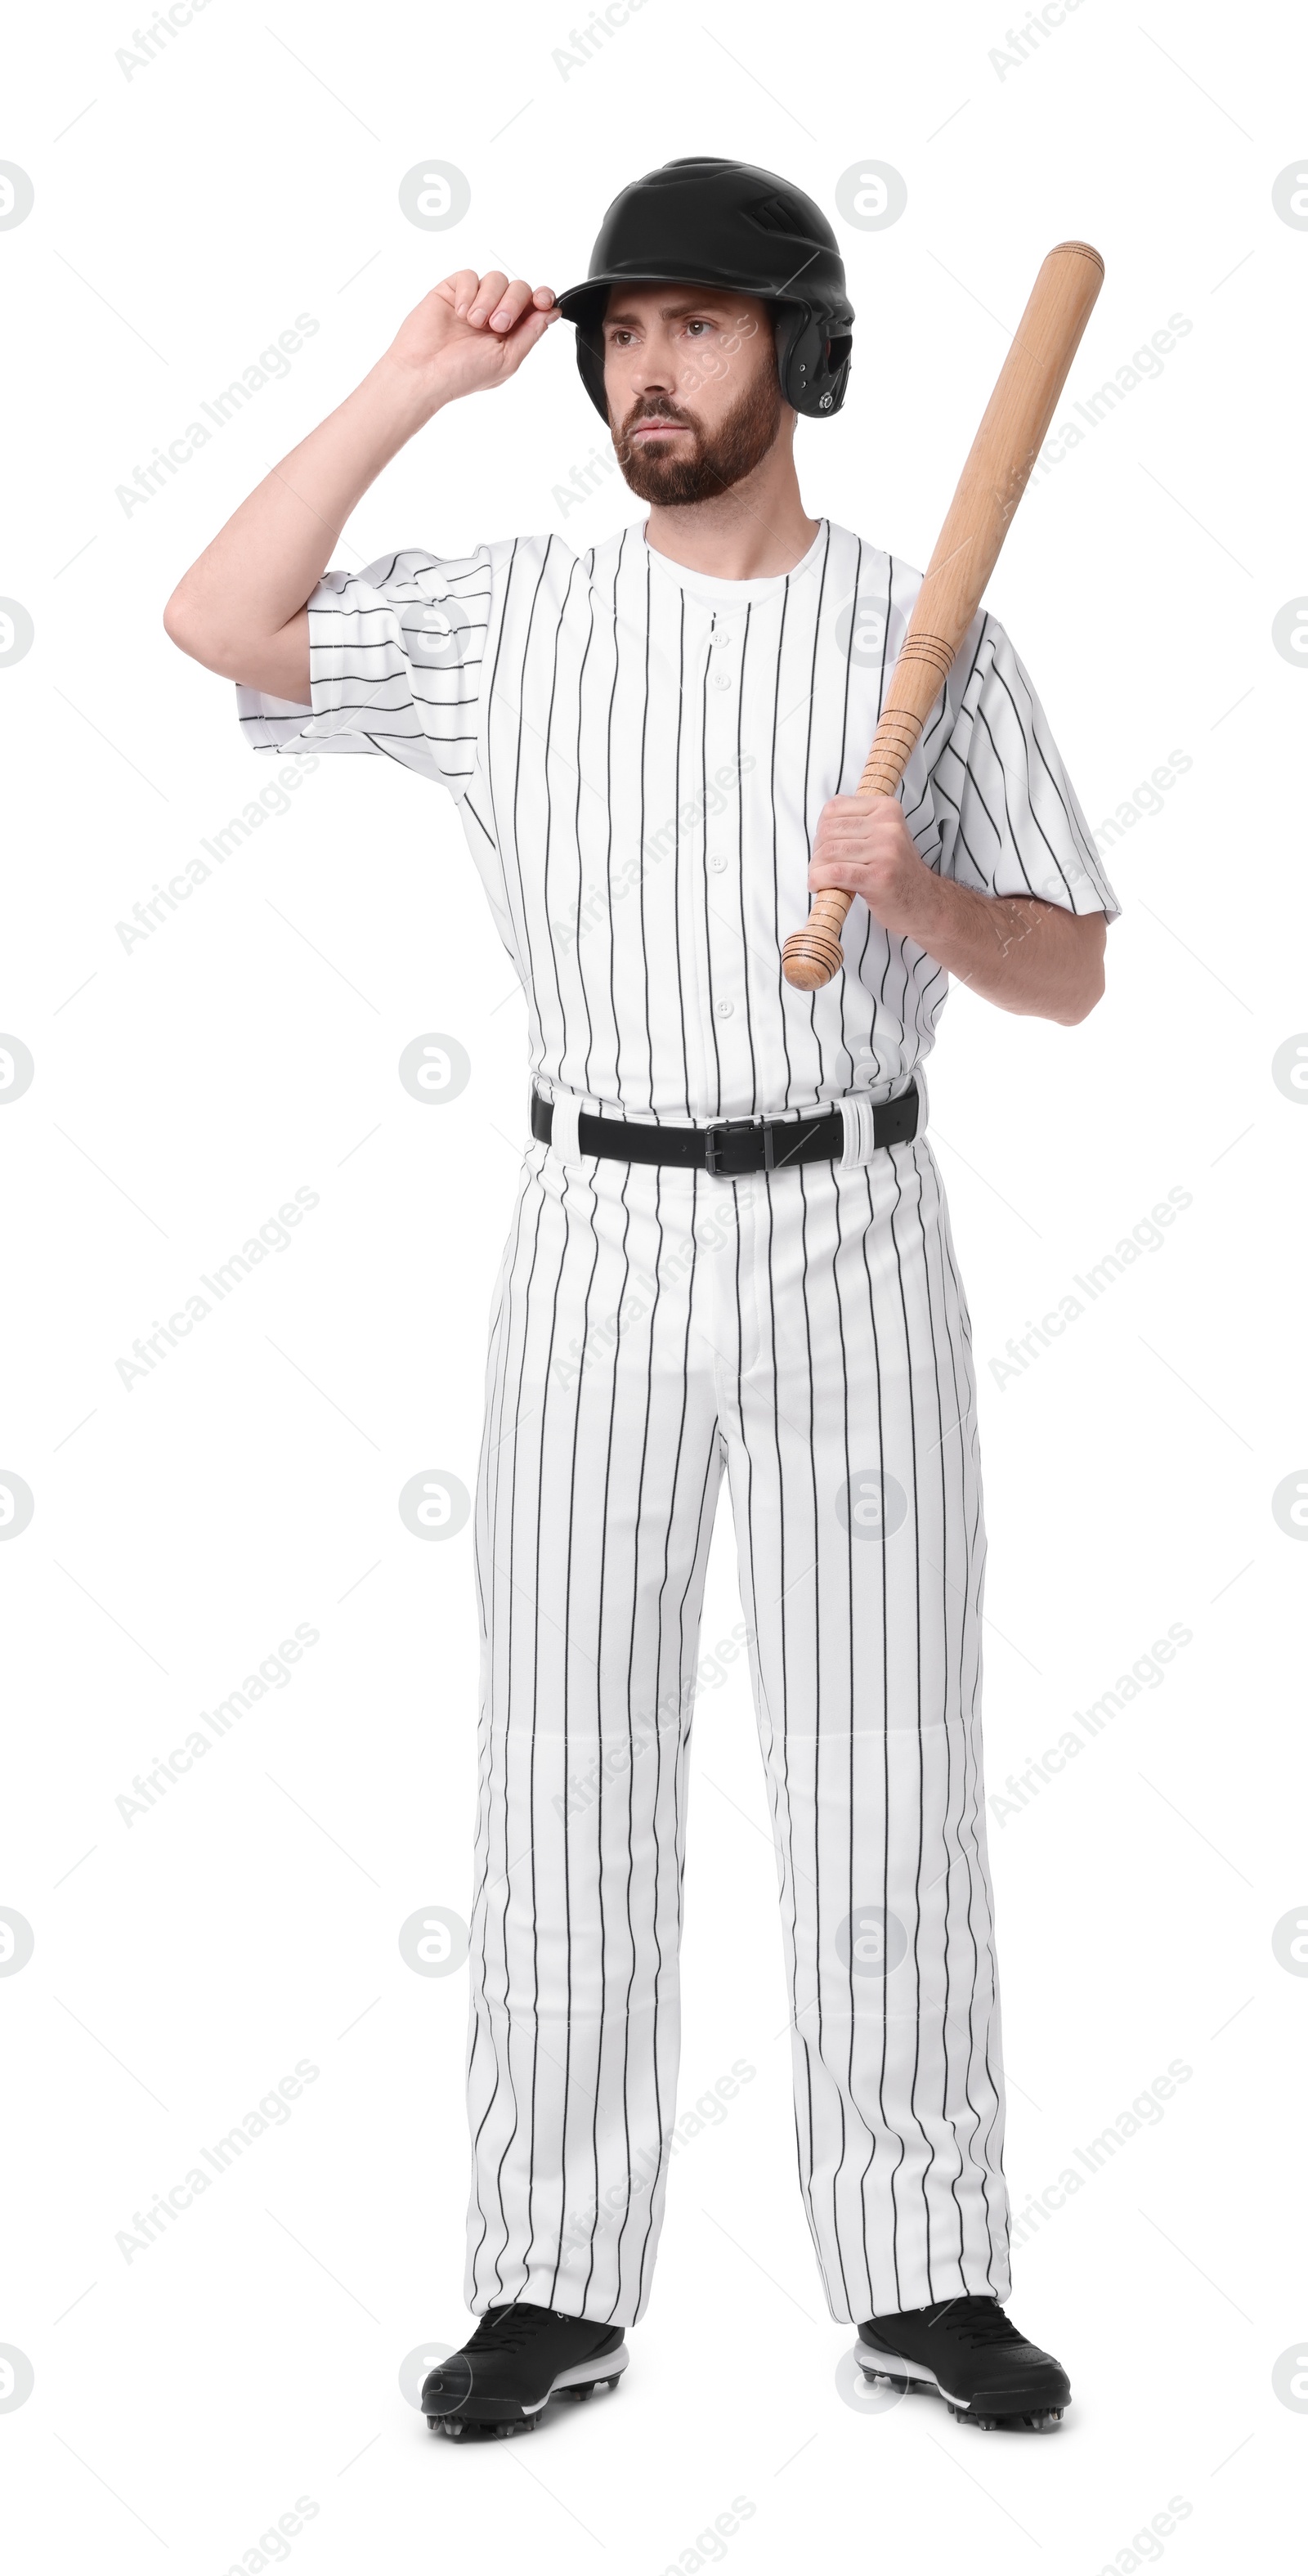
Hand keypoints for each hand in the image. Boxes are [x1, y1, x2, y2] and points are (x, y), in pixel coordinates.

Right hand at [383, 270, 559, 410]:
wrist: (424, 372)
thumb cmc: (462, 374)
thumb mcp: (508, 360)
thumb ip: (531, 333)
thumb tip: (552, 312)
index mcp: (511, 333)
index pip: (534, 305)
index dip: (542, 297)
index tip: (542, 300)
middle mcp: (494, 314)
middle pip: (519, 288)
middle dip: (513, 303)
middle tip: (497, 324)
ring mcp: (473, 301)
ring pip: (496, 278)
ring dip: (489, 299)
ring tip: (474, 322)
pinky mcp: (452, 291)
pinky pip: (469, 276)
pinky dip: (469, 292)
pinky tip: (461, 312)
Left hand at [807, 794, 935, 939]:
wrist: (923, 901)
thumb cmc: (896, 870)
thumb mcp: (883, 834)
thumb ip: (857, 820)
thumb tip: (826, 815)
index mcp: (887, 809)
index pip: (834, 808)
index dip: (821, 829)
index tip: (825, 846)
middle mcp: (888, 826)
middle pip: (828, 832)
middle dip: (817, 852)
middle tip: (820, 867)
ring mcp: (886, 851)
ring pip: (828, 853)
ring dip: (815, 869)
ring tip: (820, 878)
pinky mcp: (879, 877)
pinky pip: (835, 873)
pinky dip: (819, 880)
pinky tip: (818, 886)